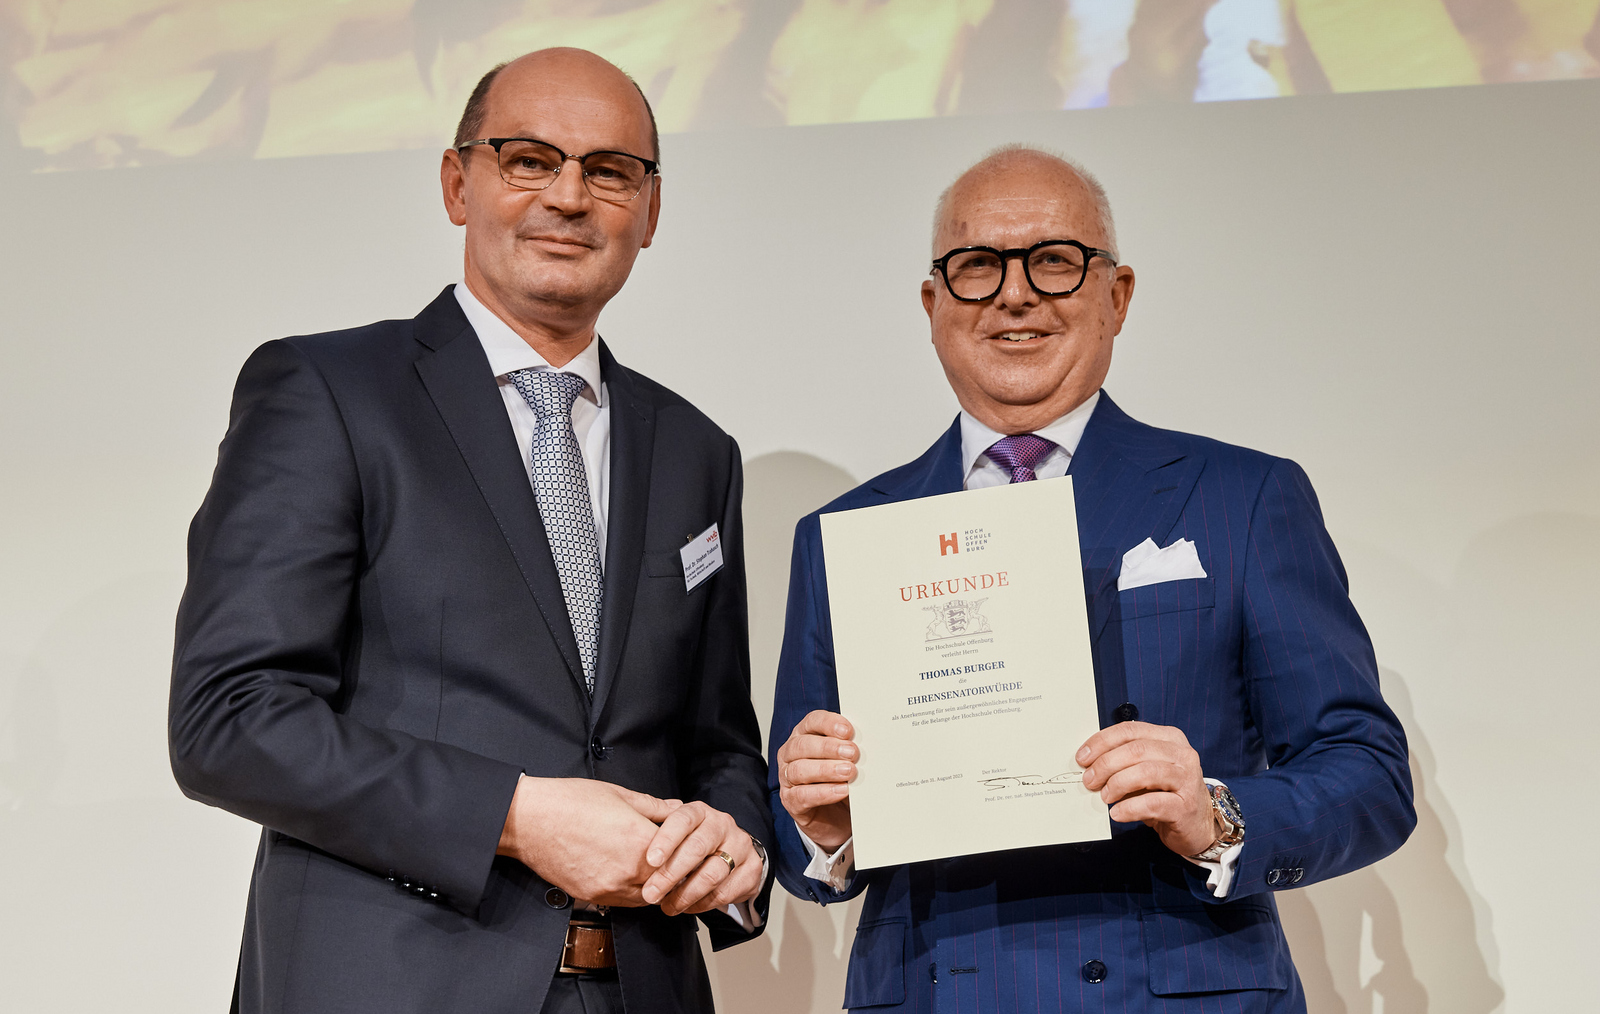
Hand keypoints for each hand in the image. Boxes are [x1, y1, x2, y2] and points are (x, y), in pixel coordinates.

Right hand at [497, 776, 681, 906]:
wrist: (528, 820)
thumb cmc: (569, 802)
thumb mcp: (619, 794)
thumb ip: (654, 806)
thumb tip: (676, 807)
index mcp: (639, 840)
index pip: (681, 856)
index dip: (688, 851)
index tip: (689, 846)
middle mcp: (628, 870)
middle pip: (668, 882)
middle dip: (674, 871)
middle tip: (674, 860)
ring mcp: (609, 887)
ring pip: (647, 898)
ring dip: (653, 886)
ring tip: (651, 869)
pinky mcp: (592, 896)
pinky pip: (623, 903)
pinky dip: (632, 893)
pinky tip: (628, 875)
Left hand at [639, 803, 763, 915]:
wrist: (734, 851)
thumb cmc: (695, 841)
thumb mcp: (675, 828)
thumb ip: (655, 827)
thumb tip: (630, 832)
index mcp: (700, 812)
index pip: (683, 820)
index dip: (666, 840)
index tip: (650, 860)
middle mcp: (722, 825)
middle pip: (697, 849)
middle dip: (670, 875)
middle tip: (651, 894)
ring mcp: (740, 846)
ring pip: (712, 874)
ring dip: (686, 895)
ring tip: (668, 906)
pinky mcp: (751, 869)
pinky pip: (725, 892)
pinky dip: (703, 904)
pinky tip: (689, 906)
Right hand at [775, 710, 855, 851]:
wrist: (835, 816)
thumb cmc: (839, 779)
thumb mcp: (846, 760)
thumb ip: (851, 749)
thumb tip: (867, 742)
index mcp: (804, 735)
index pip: (812, 722)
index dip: (829, 724)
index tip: (848, 731)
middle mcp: (791, 754)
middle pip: (802, 745)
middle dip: (828, 747)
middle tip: (852, 753)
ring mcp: (787, 778)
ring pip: (799, 769)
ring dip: (826, 770)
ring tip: (849, 772)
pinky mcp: (790, 801)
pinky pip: (801, 795)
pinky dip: (823, 793)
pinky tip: (841, 791)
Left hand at [1077, 721, 1216, 857]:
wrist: (1198, 825)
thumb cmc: (1166, 794)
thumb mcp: (1146, 771)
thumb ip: (1124, 761)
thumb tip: (1089, 764)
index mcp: (1170, 738)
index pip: (1130, 730)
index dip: (1102, 741)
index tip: (1083, 757)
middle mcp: (1182, 754)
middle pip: (1136, 750)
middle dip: (1106, 764)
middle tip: (1089, 780)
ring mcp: (1187, 779)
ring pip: (1146, 772)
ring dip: (1117, 784)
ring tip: (1104, 796)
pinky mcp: (1186, 806)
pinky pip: (1153, 803)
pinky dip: (1129, 808)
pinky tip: (1117, 813)